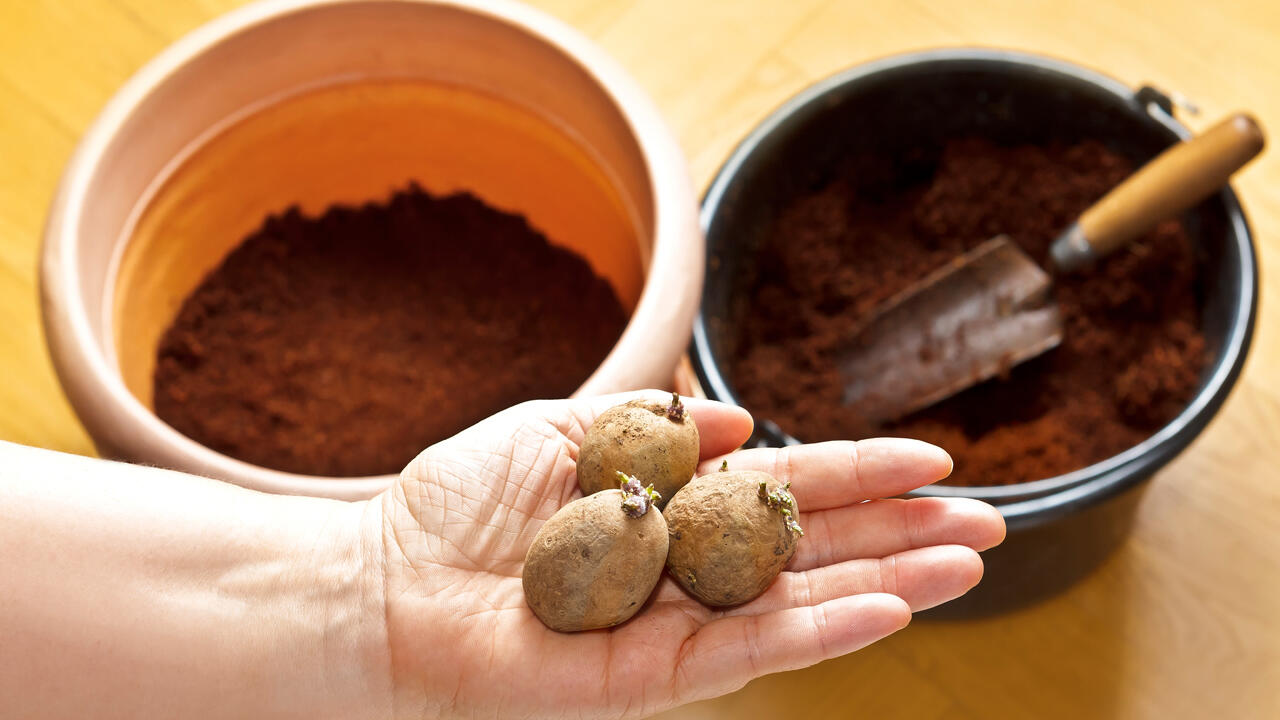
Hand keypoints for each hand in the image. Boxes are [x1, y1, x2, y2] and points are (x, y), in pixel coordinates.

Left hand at [373, 392, 1004, 718]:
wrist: (378, 581)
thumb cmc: (456, 508)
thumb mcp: (558, 430)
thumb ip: (649, 425)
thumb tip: (732, 416)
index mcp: (667, 513)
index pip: (783, 493)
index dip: (857, 475)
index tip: (931, 459)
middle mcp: (682, 573)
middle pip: (812, 550)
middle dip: (900, 534)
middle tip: (991, 523)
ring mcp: (671, 627)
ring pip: (799, 603)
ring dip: (889, 581)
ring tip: (970, 562)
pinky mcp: (646, 677)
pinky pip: (744, 650)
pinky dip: (818, 629)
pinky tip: (887, 604)